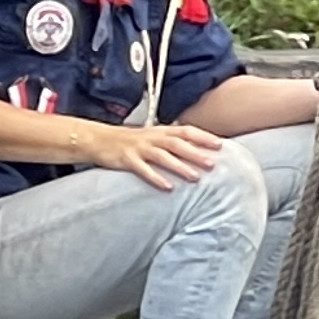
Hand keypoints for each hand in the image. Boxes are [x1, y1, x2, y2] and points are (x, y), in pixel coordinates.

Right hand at [95, 121, 224, 189]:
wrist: (98, 139)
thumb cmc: (128, 140)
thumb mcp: (151, 136)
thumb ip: (170, 141)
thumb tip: (195, 150)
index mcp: (160, 131)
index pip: (186, 131)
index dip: (203, 137)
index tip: (220, 145)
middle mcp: (152, 138)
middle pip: (177, 144)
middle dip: (196, 153)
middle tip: (212, 164)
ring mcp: (139, 148)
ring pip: (163, 156)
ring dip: (180, 166)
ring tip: (195, 177)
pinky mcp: (127, 159)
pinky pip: (143, 170)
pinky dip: (156, 178)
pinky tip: (167, 187)